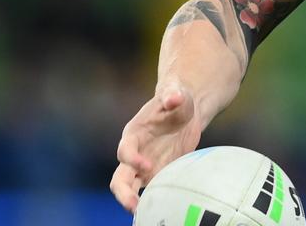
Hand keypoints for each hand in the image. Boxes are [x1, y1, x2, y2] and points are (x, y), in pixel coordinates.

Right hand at [109, 85, 202, 211]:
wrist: (186, 110)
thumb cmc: (178, 98)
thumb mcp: (177, 92)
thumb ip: (172, 93)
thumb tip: (174, 98)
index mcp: (133, 134)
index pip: (125, 150)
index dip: (132, 159)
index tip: (147, 165)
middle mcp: (134, 153)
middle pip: (119, 178)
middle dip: (123, 193)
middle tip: (134, 206)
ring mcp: (144, 167)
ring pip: (130, 189)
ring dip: (133, 203)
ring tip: (144, 216)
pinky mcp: (158, 174)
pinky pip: (151, 191)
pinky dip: (153, 201)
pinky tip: (162, 212)